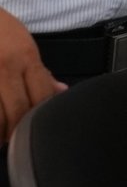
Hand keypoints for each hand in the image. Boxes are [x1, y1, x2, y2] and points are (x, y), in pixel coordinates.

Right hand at [0, 6, 67, 142]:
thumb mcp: (24, 44)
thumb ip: (40, 71)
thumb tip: (60, 92)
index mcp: (26, 58)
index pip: (41, 95)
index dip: (40, 116)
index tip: (38, 129)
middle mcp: (5, 67)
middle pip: (18, 108)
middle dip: (18, 130)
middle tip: (16, 142)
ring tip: (1, 141)